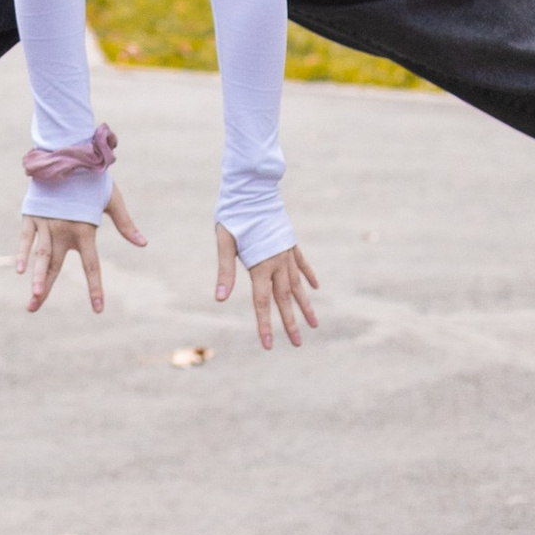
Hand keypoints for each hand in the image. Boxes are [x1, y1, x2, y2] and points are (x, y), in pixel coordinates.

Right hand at [18, 183, 147, 312]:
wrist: (67, 154)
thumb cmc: (92, 179)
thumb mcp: (112, 200)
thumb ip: (125, 224)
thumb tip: (143, 244)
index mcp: (85, 230)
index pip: (92, 266)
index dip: (95, 288)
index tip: (98, 309)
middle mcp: (63, 231)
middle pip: (55, 266)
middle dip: (46, 288)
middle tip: (35, 307)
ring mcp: (45, 224)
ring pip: (40, 256)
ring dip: (36, 277)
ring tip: (32, 297)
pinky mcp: (32, 215)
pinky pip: (25, 238)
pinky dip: (22, 253)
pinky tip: (20, 270)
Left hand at [216, 227, 320, 349]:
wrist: (253, 188)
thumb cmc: (234, 215)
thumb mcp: (224, 242)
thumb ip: (225, 272)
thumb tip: (219, 299)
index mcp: (260, 265)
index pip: (262, 302)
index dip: (265, 325)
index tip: (269, 345)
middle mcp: (278, 262)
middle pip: (284, 299)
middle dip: (290, 323)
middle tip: (298, 344)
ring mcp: (287, 252)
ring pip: (298, 285)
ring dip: (305, 305)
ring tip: (314, 323)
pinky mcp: (290, 242)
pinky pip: (302, 263)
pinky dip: (308, 276)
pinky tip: (315, 287)